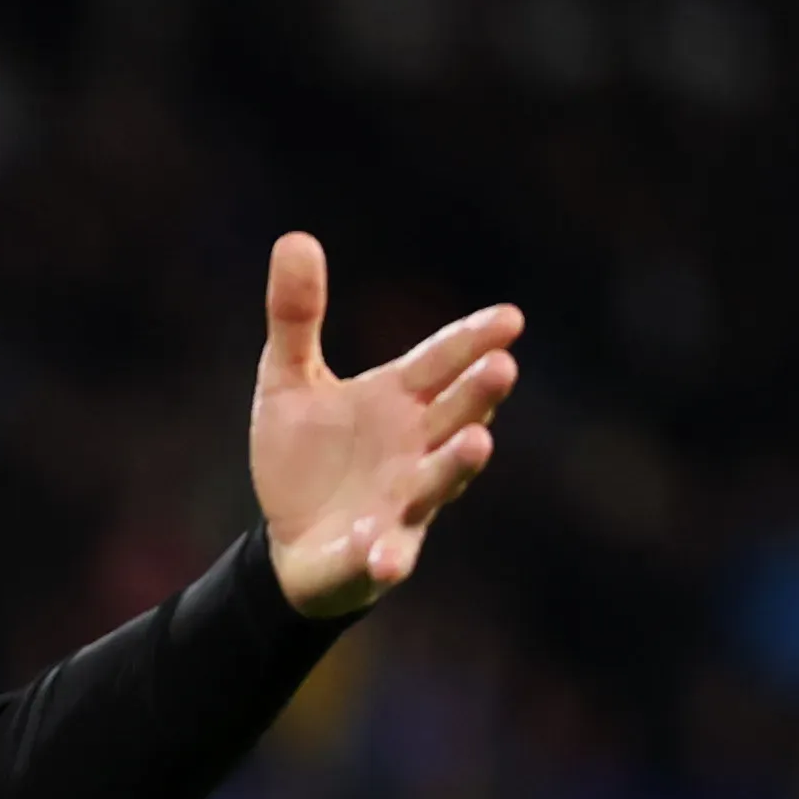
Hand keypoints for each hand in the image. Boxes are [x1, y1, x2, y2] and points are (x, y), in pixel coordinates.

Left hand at [248, 234, 519, 619]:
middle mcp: (416, 445)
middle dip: (478, 394)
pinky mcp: (379, 553)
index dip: (474, 341)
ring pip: (438, 481)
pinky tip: (383, 558)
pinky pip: (390, 556)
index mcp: (401, 398)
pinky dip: (387, 557)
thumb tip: (292, 239)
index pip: (443, 360)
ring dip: (456, 464)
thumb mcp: (288, 383)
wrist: (289, 541)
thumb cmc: (304, 458)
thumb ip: (295, 319)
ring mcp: (404, 501)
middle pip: (456, 413)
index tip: (510, 319)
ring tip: (477, 443)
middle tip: (502, 367)